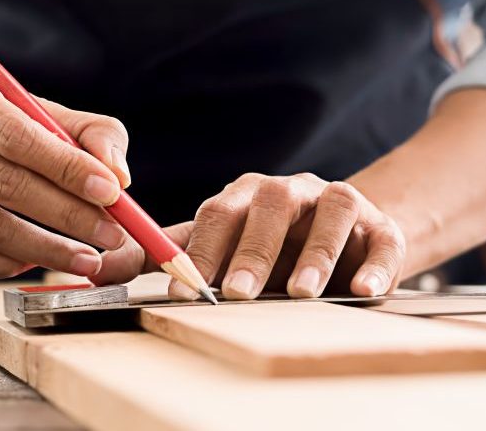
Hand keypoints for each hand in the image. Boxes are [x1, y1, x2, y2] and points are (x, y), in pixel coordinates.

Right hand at [0, 66, 131, 277]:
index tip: (112, 192)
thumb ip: (89, 133)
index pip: (16, 135)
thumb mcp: (35, 109)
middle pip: (3, 183)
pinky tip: (32, 262)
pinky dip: (1, 266)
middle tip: (111, 235)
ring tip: (86, 257)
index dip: (67, 167)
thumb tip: (118, 175)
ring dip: (44, 249)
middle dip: (67, 215)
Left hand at [94, 173, 404, 298]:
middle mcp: (292, 191)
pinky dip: (375, 264)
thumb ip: (171, 255)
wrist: (349, 234)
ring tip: (301, 292)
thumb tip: (102, 268)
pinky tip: (364, 290)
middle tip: (237, 293)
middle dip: (253, 251)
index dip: (202, 249)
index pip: (219, 213)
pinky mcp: (382, 226)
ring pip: (332, 214)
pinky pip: (383, 239)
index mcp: (247, 195)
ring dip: (315, 254)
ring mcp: (339, 202)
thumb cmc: (271, 244)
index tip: (186, 286)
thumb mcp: (221, 246)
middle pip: (272, 207)